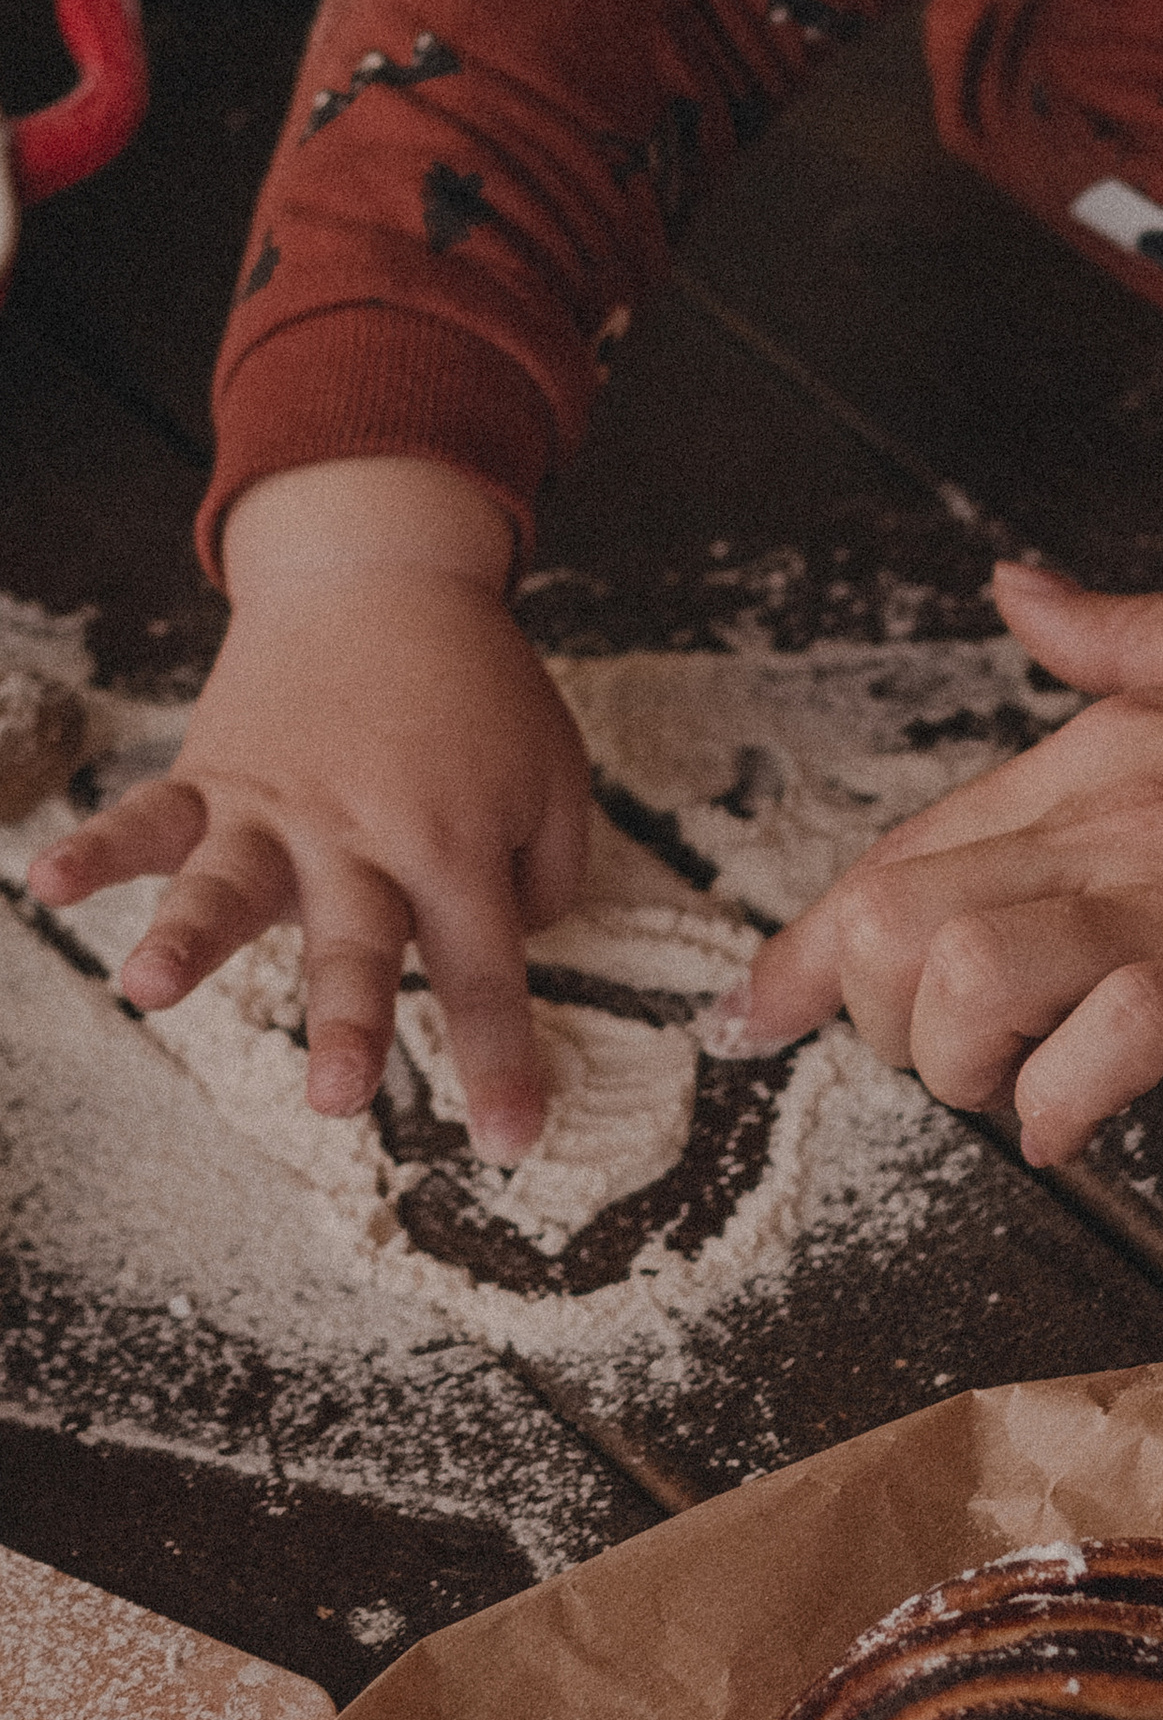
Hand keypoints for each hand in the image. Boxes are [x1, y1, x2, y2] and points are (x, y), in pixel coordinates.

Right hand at [23, 459, 589, 1156]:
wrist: (387, 578)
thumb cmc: (482, 694)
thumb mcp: (555, 774)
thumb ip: (546, 876)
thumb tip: (505, 952)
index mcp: (456, 843)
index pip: (484, 969)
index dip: (500, 1059)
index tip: (509, 1141)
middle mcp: (363, 836)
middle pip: (356, 942)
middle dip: (348, 1020)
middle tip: (339, 1094)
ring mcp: (278, 808)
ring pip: (231, 884)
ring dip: (190, 937)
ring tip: (149, 988)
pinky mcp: (214, 777)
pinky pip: (147, 816)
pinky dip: (95, 847)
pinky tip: (45, 880)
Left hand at [711, 562, 1162, 1163]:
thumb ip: (1125, 631)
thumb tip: (1019, 590)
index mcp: (1111, 743)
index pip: (902, 853)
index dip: (809, 952)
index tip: (756, 1018)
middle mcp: (1121, 813)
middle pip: (892, 924)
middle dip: (880, 1023)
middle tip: (951, 1067)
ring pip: (961, 984)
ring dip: (962, 1073)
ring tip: (1025, 1094)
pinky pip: (1101, 1054)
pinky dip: (1064, 1111)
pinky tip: (1092, 1122)